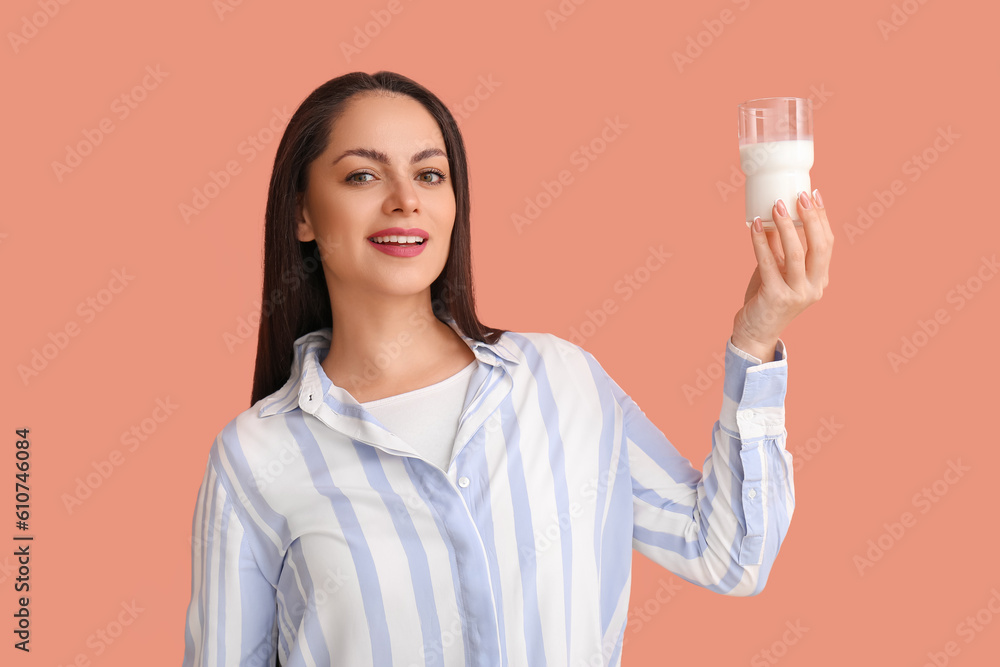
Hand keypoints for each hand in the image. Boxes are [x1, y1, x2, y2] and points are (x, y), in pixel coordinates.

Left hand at [731, 189, 833, 360]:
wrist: (755, 332)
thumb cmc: (766, 298)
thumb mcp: (778, 270)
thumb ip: (780, 248)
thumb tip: (775, 213)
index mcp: (820, 279)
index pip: (827, 243)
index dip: (822, 218)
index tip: (814, 195)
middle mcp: (814, 287)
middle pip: (819, 246)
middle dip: (811, 217)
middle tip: (798, 195)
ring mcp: (797, 294)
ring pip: (796, 253)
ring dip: (785, 225)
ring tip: (776, 205)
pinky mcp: (776, 297)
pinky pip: (769, 262)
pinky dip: (761, 241)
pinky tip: (755, 226)